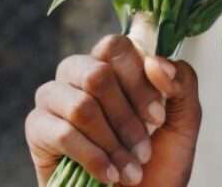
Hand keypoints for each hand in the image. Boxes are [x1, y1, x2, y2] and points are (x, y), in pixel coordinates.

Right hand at [25, 34, 201, 186]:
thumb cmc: (158, 162)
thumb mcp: (184, 120)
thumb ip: (182, 83)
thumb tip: (156, 62)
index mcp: (113, 65)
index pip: (116, 47)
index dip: (138, 82)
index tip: (158, 118)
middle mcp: (79, 74)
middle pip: (96, 73)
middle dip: (126, 118)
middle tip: (143, 150)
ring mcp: (55, 99)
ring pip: (81, 106)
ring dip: (112, 143)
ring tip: (130, 168)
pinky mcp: (37, 129)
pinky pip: (63, 133)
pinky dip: (94, 158)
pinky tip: (109, 176)